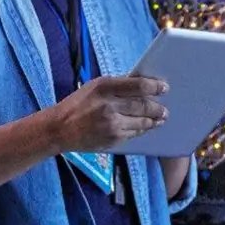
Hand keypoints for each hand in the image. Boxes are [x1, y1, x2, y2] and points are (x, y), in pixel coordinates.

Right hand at [49, 75, 168, 152]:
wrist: (60, 129)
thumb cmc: (78, 104)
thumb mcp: (94, 87)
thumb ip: (117, 86)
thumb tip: (141, 85)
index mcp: (105, 87)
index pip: (138, 85)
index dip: (155, 87)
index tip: (164, 88)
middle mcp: (110, 105)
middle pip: (143, 106)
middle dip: (157, 108)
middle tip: (165, 109)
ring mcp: (112, 124)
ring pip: (142, 122)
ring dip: (154, 120)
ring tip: (161, 118)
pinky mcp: (113, 139)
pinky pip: (134, 134)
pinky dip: (142, 130)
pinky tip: (147, 127)